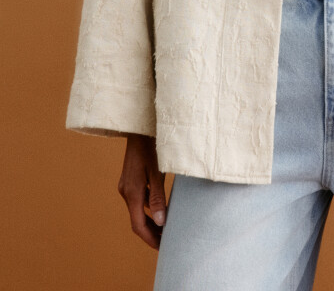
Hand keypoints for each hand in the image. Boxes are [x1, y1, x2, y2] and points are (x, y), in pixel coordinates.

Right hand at [118, 133, 166, 249]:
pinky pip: (138, 200)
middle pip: (137, 220)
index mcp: (132, 192)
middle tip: (167, 243)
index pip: (138, 225)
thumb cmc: (151, 146)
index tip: (163, 248)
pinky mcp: (130, 179)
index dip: (150, 239)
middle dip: (151, 233)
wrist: (139, 125)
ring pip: (137, 210)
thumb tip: (161, 222)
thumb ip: (158, 197)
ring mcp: (126, 185)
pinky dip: (148, 209)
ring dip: (150, 222)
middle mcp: (126, 191)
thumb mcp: (157, 171)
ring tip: (167, 229)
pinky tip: (161, 209)